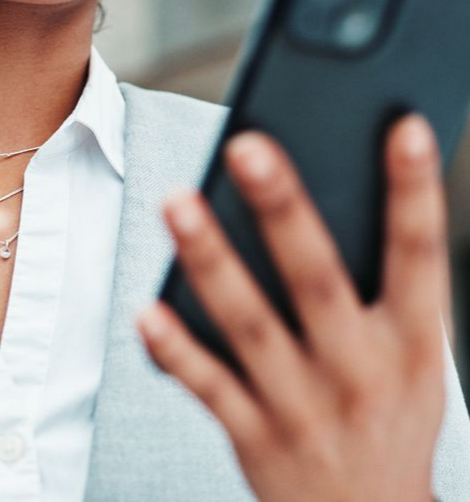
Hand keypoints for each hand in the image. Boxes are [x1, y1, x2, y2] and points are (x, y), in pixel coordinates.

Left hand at [138, 115, 444, 501]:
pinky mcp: (256, 438)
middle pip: (317, 278)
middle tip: (247, 145)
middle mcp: (360, 371)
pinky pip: (209, 388)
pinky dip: (176, 350)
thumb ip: (381, 286)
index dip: (414, 190)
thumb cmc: (390, 413)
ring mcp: (304, 407)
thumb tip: (335, 182)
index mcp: (411, 342)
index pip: (420, 255)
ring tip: (176, 200)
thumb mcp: (414, 357)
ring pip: (249, 325)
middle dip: (283, 210)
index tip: (402, 127)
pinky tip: (145, 310)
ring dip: (211, 260)